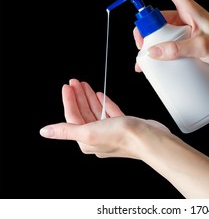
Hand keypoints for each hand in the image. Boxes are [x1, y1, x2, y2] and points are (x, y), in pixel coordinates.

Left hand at [39, 78, 169, 158]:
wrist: (149, 138)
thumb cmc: (123, 137)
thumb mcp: (89, 132)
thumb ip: (66, 131)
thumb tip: (45, 132)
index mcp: (87, 140)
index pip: (73, 117)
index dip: (69, 100)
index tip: (67, 86)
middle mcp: (97, 137)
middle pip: (83, 113)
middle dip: (78, 96)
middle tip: (75, 82)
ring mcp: (111, 131)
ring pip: (96, 111)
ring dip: (89, 97)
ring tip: (84, 85)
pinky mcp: (123, 126)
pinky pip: (109, 112)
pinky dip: (104, 103)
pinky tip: (100, 95)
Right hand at [132, 0, 208, 77]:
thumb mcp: (203, 46)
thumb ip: (179, 49)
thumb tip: (153, 51)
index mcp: (191, 11)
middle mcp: (187, 20)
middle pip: (159, 18)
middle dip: (146, 30)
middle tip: (142, 46)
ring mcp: (187, 35)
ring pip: (162, 35)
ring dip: (152, 45)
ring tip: (145, 61)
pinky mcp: (189, 48)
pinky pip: (170, 48)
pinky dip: (162, 56)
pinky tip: (158, 68)